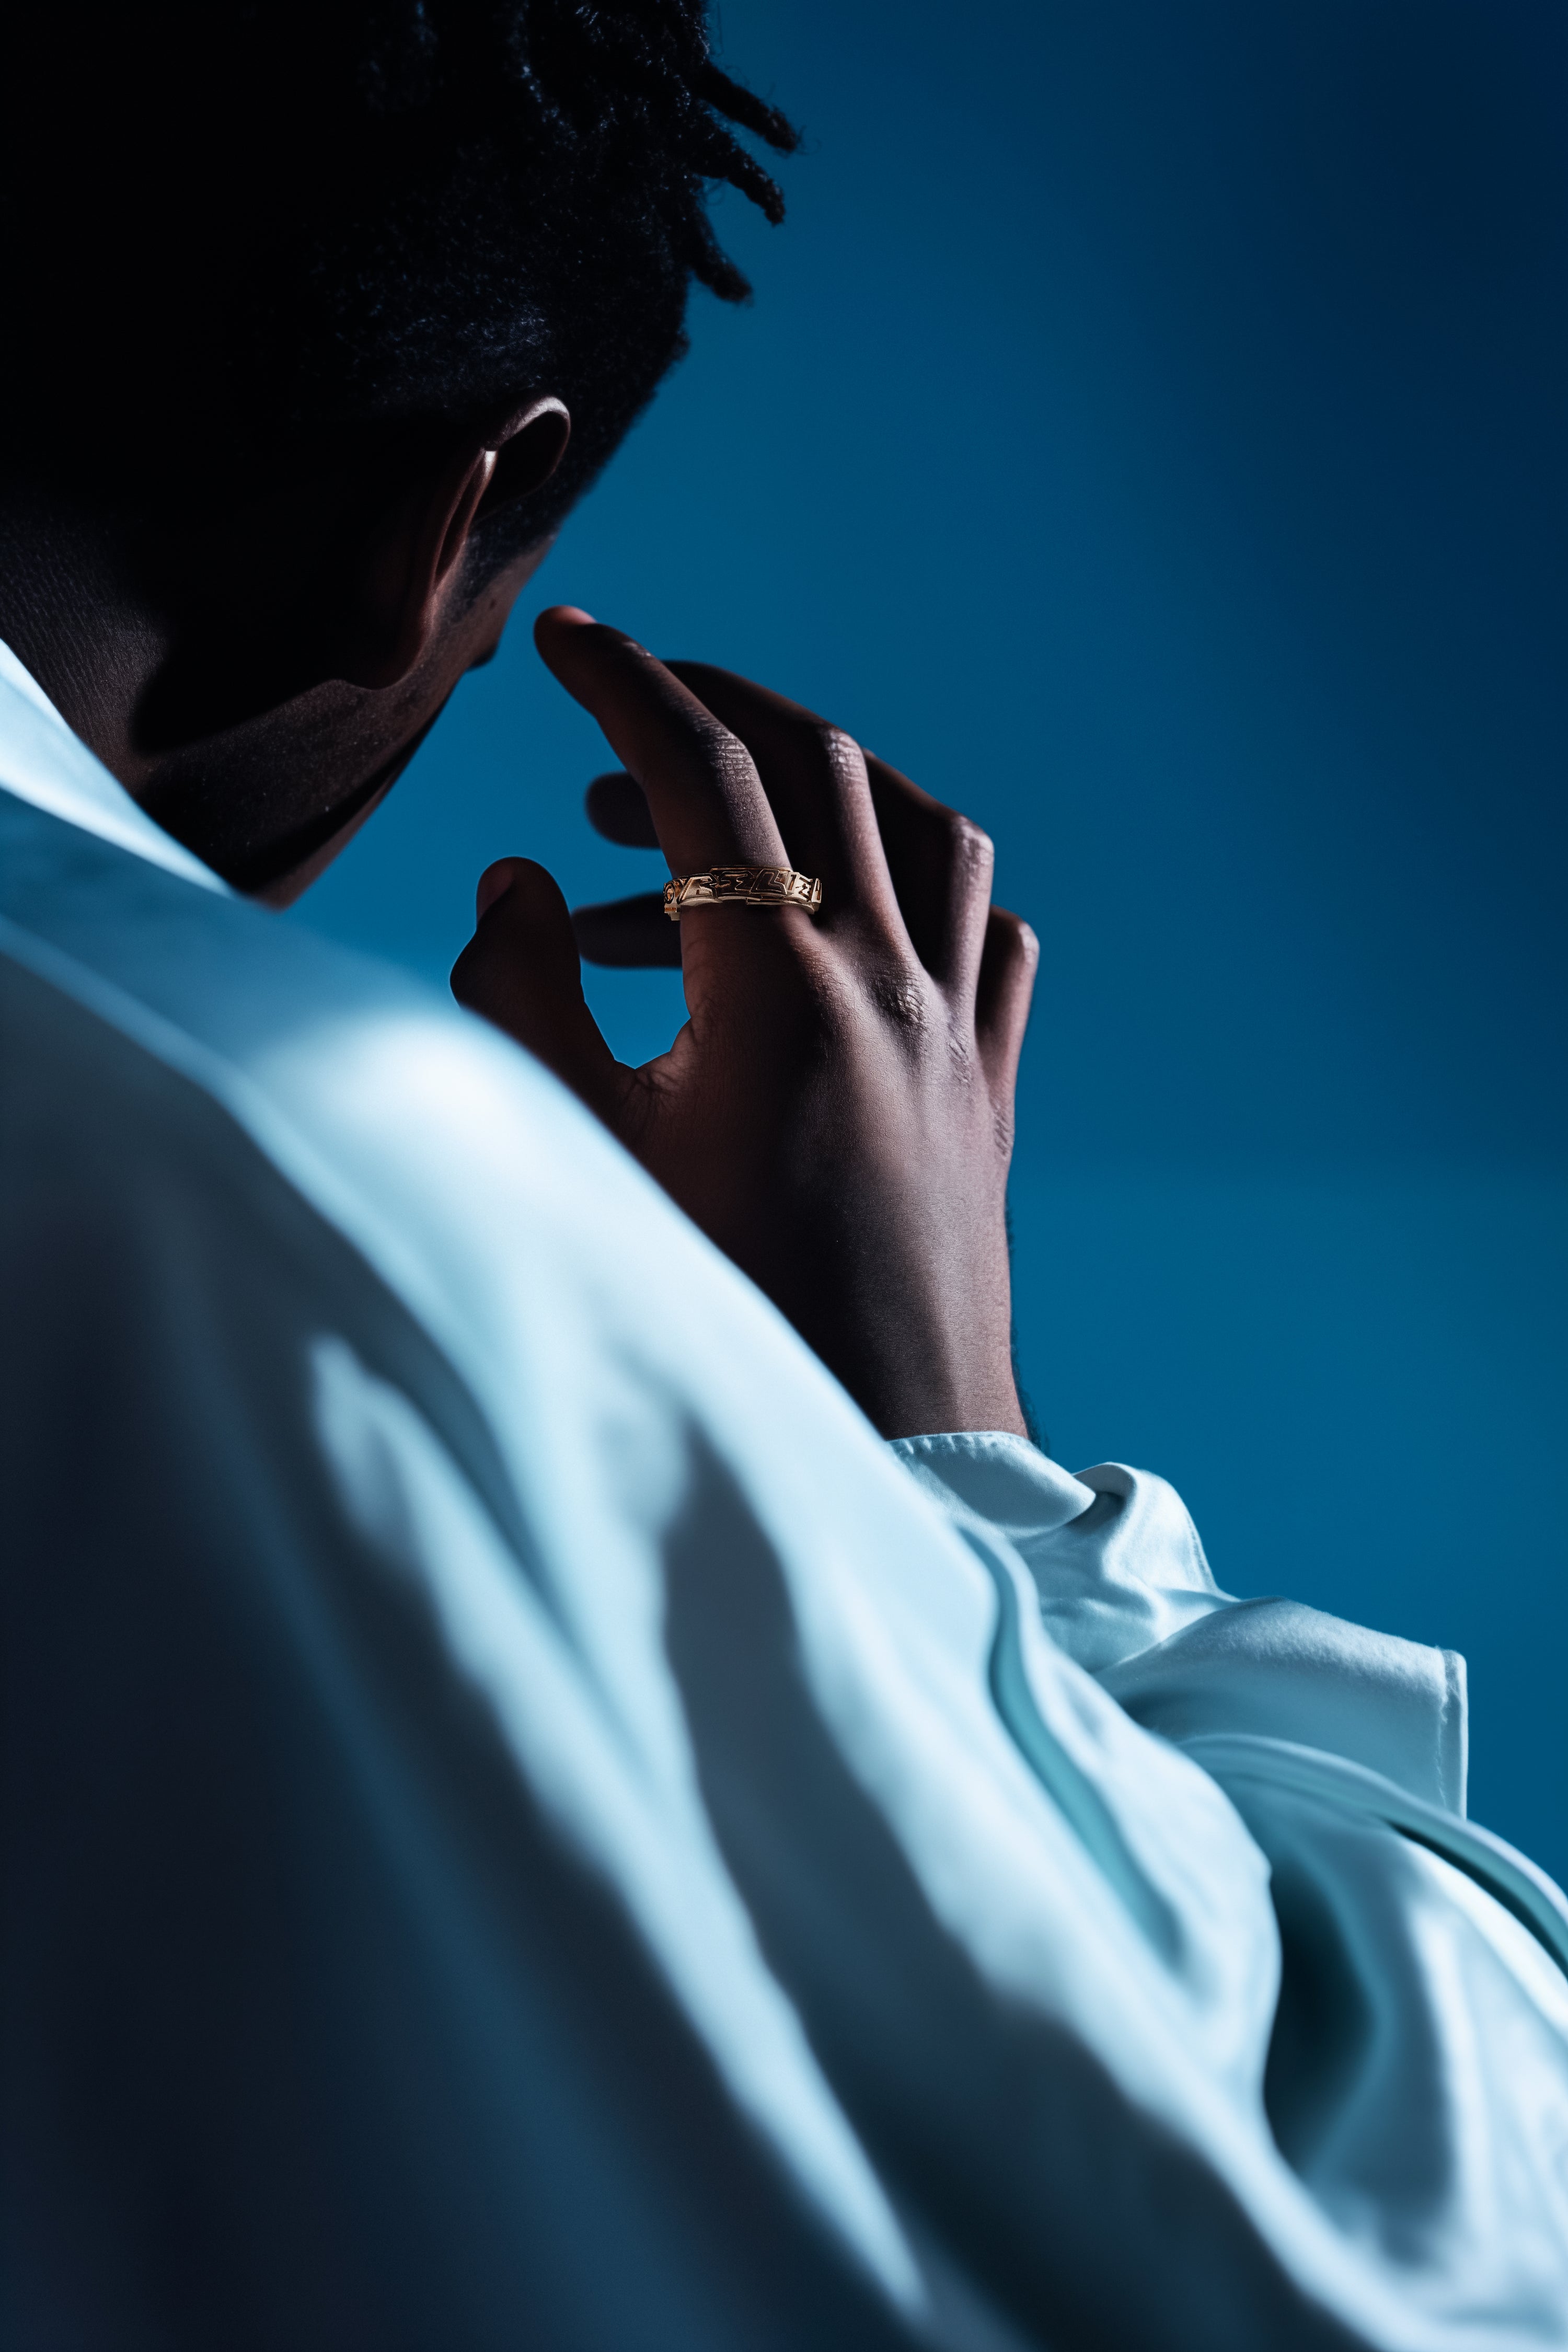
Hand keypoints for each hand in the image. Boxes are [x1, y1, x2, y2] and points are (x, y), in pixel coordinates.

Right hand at [451, 607, 1036, 1439]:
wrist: (882, 1445)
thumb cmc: (721, 1313)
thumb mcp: (586, 1153)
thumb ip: (525, 999)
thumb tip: (516, 880)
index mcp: (778, 984)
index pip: (700, 770)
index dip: (623, 683)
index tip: (562, 638)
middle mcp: (888, 981)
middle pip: (816, 766)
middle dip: (710, 713)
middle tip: (613, 733)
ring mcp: (957, 1030)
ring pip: (920, 830)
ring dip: (816, 788)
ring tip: (705, 832)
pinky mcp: (990, 1086)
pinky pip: (986, 933)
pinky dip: (920, 886)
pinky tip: (856, 923)